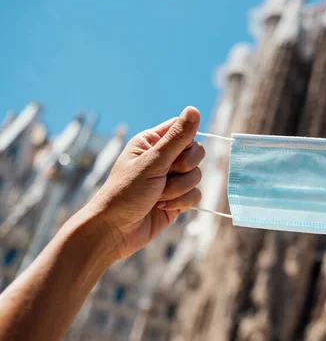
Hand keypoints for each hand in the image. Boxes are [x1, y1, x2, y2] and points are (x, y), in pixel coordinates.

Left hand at [86, 106, 204, 260]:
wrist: (114, 231)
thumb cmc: (125, 193)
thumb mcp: (152, 162)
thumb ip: (176, 138)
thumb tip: (194, 109)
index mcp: (152, 142)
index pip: (184, 130)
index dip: (186, 143)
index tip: (174, 155)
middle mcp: (163, 158)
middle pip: (196, 154)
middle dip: (183, 170)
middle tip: (163, 177)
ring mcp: (171, 179)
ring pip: (197, 177)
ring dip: (178, 190)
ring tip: (157, 197)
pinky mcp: (177, 199)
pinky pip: (196, 195)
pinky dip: (181, 203)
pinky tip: (161, 208)